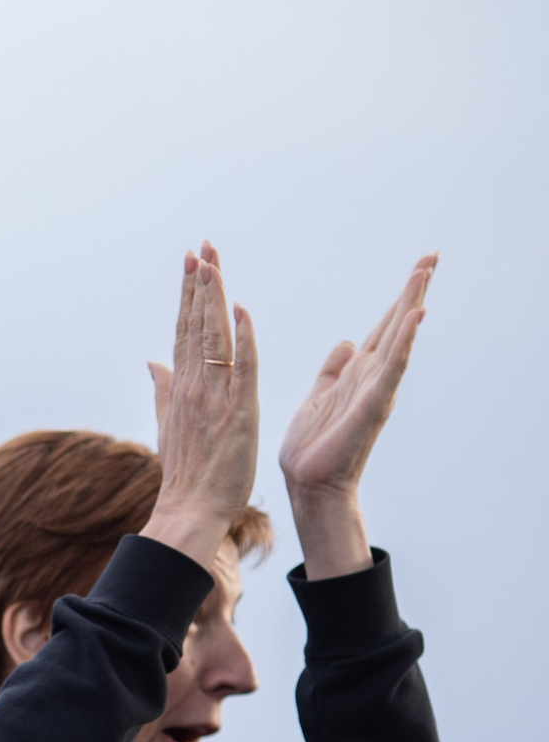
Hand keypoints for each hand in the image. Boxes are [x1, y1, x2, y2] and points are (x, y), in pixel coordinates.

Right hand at [140, 242, 260, 564]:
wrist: (190, 509)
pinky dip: (241, 340)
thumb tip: (152, 360)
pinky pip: (241, 369)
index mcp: (182, 388)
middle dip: (199, 284)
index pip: (185, 330)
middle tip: (202, 247)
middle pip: (196, 325)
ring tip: (214, 263)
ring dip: (214, 300)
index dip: (189, 295)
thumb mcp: (169, 425)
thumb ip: (163, 389)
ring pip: (214, 338)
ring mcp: (215, 397)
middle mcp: (195, 386)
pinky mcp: (238, 412)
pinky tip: (241, 311)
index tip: (192, 262)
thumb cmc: (185, 473)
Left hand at [277, 255, 434, 577]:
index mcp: (356, 374)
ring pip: (399, 339)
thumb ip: (333, 371)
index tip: (418, 267)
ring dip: (412, 305)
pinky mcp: (373, 405)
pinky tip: (416, 316)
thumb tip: (346, 343)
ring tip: (425, 273)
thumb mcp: (319, 398)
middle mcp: (372, 377)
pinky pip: (392, 368)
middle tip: (432, 256)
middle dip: (413, 290)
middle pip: (397, 326)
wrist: (310, 486)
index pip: (382, 329)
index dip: (399, 299)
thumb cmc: (313, 448)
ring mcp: (376, 390)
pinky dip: (405, 342)